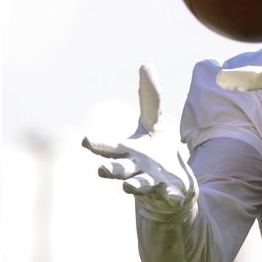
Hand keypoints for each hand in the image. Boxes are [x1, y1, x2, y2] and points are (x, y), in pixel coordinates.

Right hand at [82, 65, 197, 213]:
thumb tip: (145, 65)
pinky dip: (172, 196)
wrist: (173, 184)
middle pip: (118, 170)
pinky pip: (169, 195)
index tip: (85, 140)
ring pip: (139, 185)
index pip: (108, 148)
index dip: (97, 145)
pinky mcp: (169, 192)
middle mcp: (134, 169)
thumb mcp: (154, 122)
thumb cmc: (156, 152)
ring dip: (134, 186)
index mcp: (127, 152)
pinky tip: (176, 197)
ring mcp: (151, 182)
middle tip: (101, 170)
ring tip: (127, 187)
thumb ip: (150, 98)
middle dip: (110, 170)